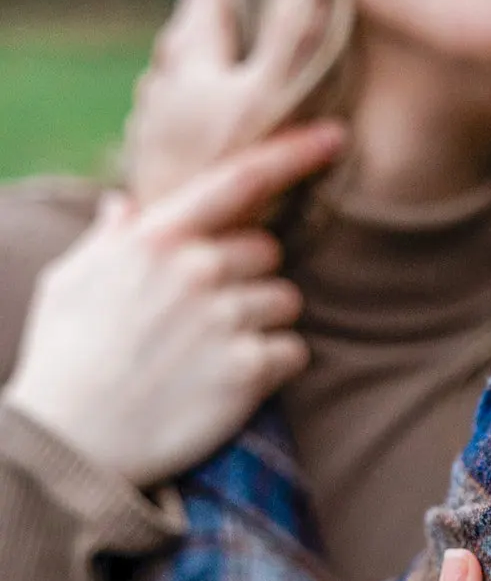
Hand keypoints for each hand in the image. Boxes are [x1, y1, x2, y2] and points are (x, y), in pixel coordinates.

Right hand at [5, 124, 344, 486]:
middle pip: (268, 252)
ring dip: (262, 323)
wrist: (70, 442)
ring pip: (285, 301)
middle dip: (248, 277)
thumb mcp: (70, 283)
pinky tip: (229, 383)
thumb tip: (125, 206)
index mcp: (157, 238)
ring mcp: (226, 319)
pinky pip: (294, 351)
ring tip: (212, 353)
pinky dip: (273, 366)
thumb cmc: (65, 360)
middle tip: (205, 316)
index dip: (293, 153)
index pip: (240, 179)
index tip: (335, 138)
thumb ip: (109, 239)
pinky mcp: (248, 371)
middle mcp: (198, 269)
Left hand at [125, 0, 333, 205]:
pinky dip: (209, 114)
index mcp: (189, 53)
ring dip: (221, 69)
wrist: (189, 253)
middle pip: (198, 29)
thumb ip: (298, 30)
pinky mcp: (153, 165)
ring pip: (188, 78)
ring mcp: (152, 125)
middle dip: (236, 17)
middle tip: (278, 17)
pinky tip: (231, 138)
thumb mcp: (277, 94)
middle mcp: (161, 81)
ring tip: (258, 80)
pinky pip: (183, 122)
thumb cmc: (233, 175)